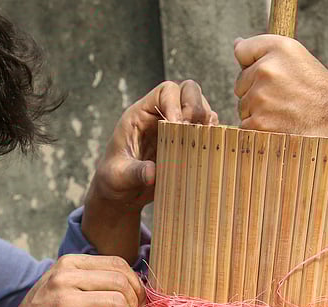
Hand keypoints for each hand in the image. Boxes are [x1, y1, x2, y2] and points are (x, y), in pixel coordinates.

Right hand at [0, 255, 143, 306]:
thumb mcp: (60, 285)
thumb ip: (90, 278)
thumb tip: (134, 283)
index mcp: (67, 264)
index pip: (116, 263)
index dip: (134, 282)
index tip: (136, 298)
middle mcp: (65, 279)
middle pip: (121, 283)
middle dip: (134, 301)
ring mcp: (66, 303)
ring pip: (118, 303)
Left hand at [86, 80, 218, 210]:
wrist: (123, 194)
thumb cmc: (114, 180)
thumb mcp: (118, 177)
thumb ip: (133, 173)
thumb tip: (151, 173)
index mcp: (141, 114)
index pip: (165, 91)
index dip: (175, 103)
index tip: (178, 126)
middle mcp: (161, 116)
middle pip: (188, 91)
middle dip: (196, 107)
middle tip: (195, 131)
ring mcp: (177, 128)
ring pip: (202, 108)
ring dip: (208, 121)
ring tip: (205, 141)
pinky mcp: (187, 143)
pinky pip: (207, 130)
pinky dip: (213, 136)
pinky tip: (210, 150)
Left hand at [234, 35, 327, 136]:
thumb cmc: (314, 86)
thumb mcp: (295, 54)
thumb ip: (262, 47)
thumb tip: (237, 43)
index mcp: (277, 48)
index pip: (242, 51)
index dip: (254, 65)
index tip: (271, 73)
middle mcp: (266, 70)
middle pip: (240, 83)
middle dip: (255, 90)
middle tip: (283, 95)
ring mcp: (261, 98)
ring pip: (243, 105)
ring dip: (257, 110)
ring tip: (283, 110)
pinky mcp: (259, 123)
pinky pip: (246, 124)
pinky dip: (259, 127)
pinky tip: (279, 124)